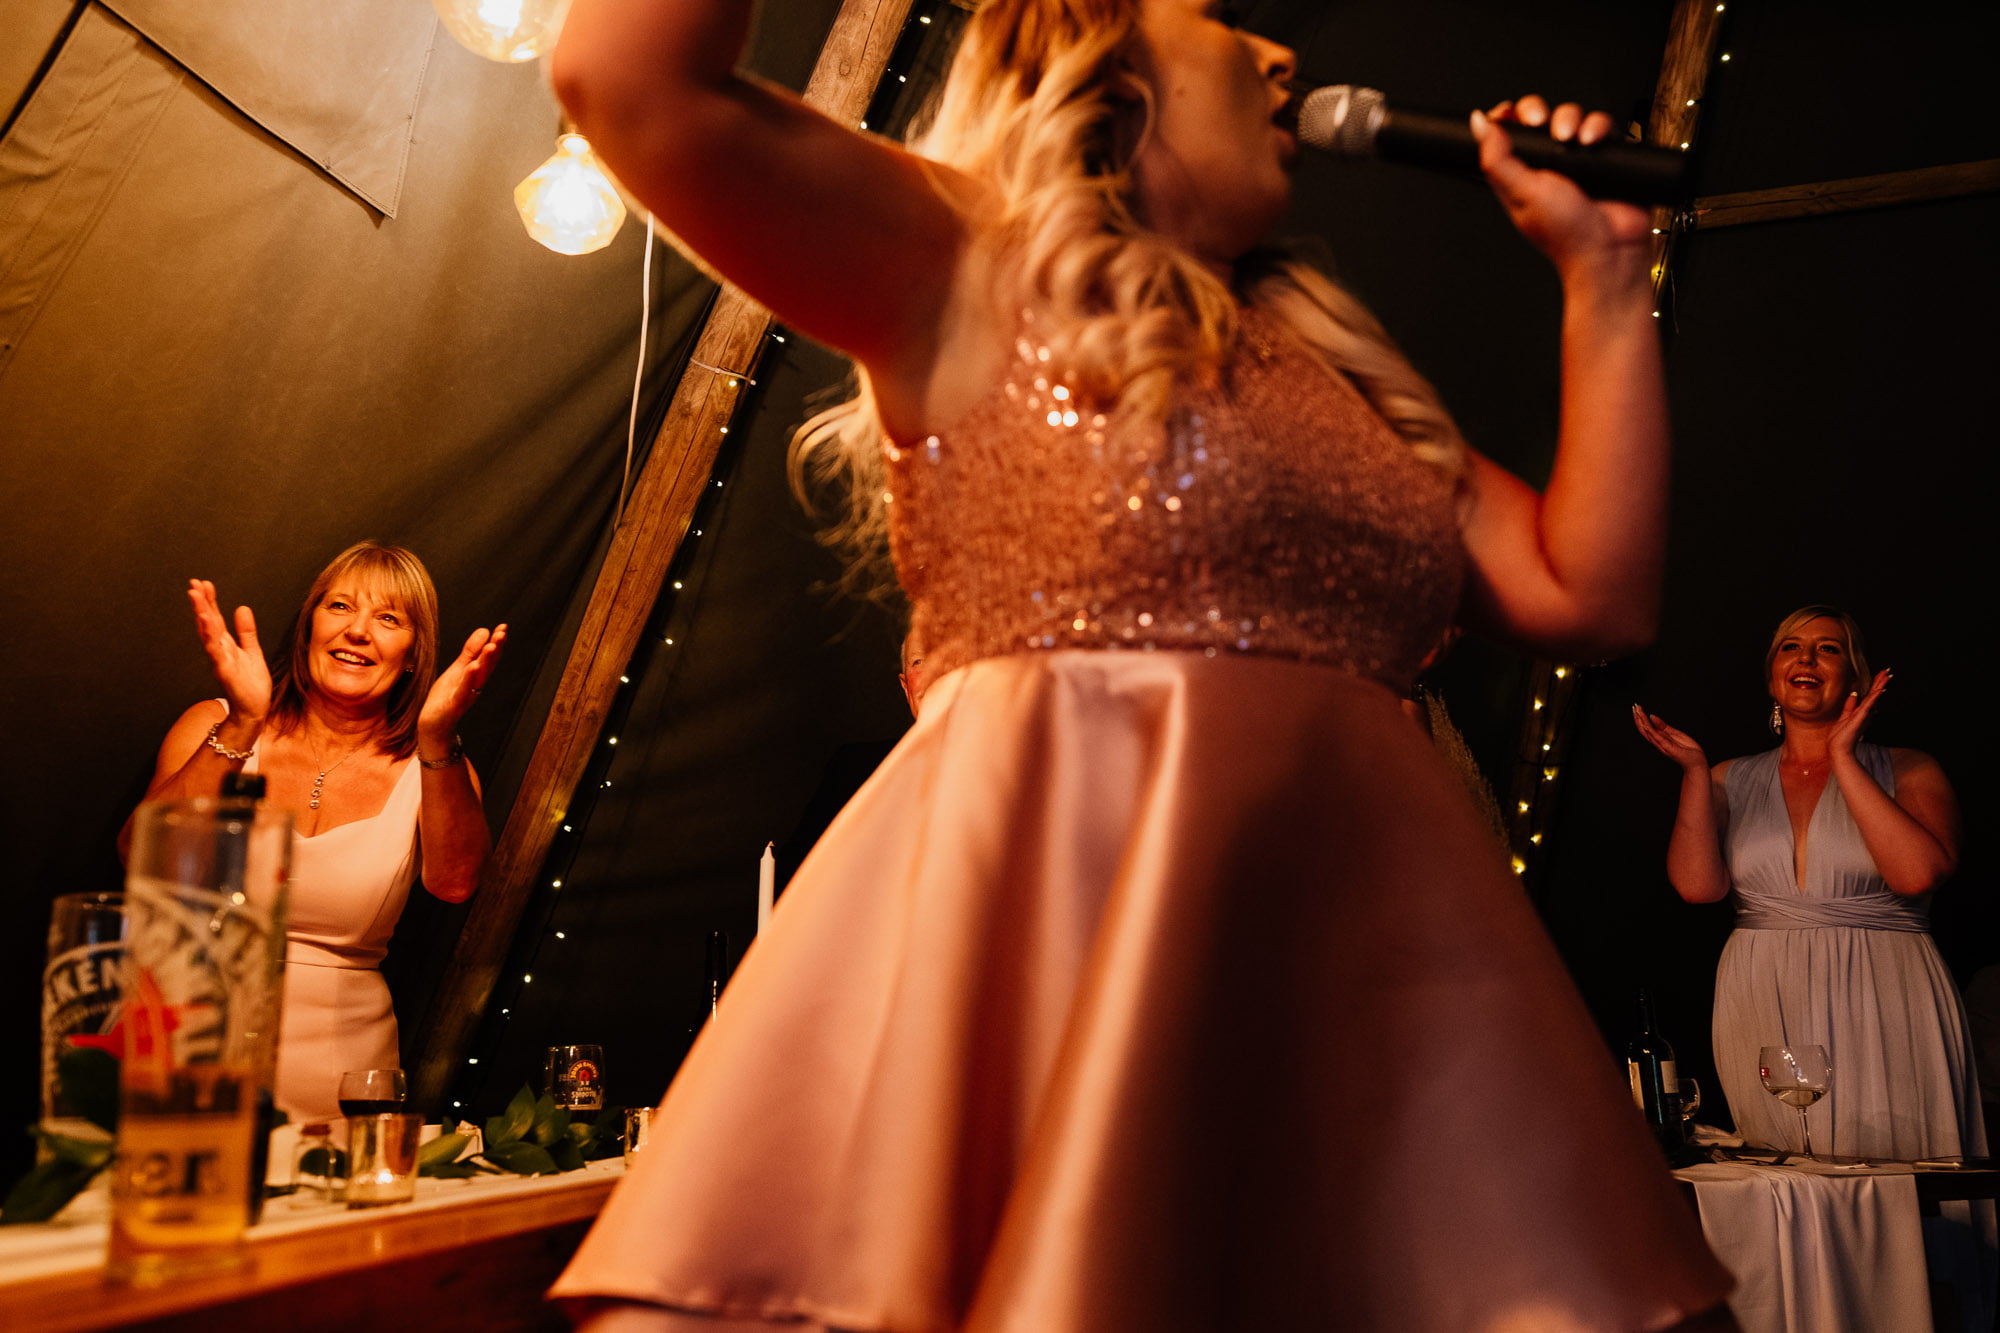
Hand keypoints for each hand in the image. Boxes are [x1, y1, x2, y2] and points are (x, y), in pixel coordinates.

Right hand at [187, 579, 270, 722]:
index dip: (209, 601)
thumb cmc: (251, 683)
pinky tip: (207, 624)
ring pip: (209, 634)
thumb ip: (246, 631)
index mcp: (226, 644)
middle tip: (194, 585)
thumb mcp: (252, 651)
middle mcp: (220, 650)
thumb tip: (242, 608)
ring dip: (202, 616)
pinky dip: (211, 638)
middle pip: (208, 622)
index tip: (203, 584)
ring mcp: (220, 660)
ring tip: (197, 599)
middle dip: (201, 603)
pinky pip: (216, 652)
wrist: (254, 709)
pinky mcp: (225, 670)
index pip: (215, 618)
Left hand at [419, 623, 507, 742]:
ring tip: (491, 646)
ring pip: (478, 677)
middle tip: (502, 634)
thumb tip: (484, 631)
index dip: (496, 642)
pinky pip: (463, 691)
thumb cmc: (446, 698)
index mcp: (475, 675)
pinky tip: (473, 668)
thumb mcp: (458, 669)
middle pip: (487, 665)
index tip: (503, 627)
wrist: (434, 726)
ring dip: (486, 662)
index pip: (488, 656)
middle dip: (495, 649)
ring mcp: (465, 695)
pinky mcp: (454, 706)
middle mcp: (474, 685)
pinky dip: (469, 680)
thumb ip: (471, 652)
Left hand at [1471, 95, 1653, 278]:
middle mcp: (1547, 165)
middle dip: (1537, 112)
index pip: (1506, 134)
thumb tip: (1478, 125)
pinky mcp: (1603, 155)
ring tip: (1570, 138)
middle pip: (1538, 118)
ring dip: (1570, 118)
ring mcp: (1576, 159)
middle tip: (1539, 122)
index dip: (1505, 118)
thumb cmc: (1566, 234)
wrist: (1610, 249)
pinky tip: (1592, 141)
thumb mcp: (1522, 194)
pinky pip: (1600, 126)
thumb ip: (1497, 160)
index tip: (1507, 114)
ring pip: (1571, 117)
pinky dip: (1597, 126)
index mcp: (1520, 175)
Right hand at [1632, 704, 1706, 772]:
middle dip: (1638, 718)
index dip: (1640, 717)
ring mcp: (1663, 746)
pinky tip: (1647, 725)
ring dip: (1642, 722)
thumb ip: (1663, 726)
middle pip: (1644, 730)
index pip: (1646, 727)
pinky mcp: (1670, 749)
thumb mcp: (1675, 733)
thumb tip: (1652, 716)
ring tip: (1638, 712)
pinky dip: (1652, 733)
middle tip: (1634, 706)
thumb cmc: (1687, 750)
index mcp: (1660, 738)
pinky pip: (1659, 740)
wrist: (1697, 764)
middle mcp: (1659, 742)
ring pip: (1649, 734)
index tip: (1636, 706)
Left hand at [1828, 668, 1889, 760]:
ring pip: (1873, 697)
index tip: (1881, 674)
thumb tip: (1854, 694)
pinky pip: (1868, 706)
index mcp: (1861, 712)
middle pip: (1874, 694)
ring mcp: (1863, 716)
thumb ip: (1850, 706)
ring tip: (1888, 676)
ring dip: (1880, 686)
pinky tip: (1880, 690)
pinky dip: (1874, 697)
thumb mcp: (1844, 717)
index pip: (1870, 695)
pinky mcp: (1860, 719)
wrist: (1838, 750)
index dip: (1875, 684)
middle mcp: (1865, 713)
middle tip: (1888, 671)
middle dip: (1881, 682)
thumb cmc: (1840, 737)